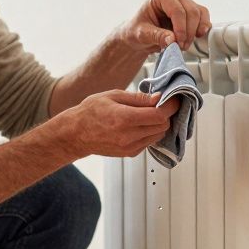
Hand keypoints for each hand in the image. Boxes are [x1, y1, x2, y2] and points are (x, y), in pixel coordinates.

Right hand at [55, 90, 179, 157]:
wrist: (75, 134)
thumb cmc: (90, 112)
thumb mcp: (113, 96)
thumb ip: (139, 98)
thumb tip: (159, 98)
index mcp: (124, 118)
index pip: (160, 115)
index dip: (171, 106)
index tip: (173, 98)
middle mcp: (128, 136)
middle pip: (163, 126)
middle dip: (166, 114)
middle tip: (160, 104)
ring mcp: (130, 147)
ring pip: (159, 135)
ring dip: (159, 124)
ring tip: (149, 114)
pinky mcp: (130, 153)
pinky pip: (150, 142)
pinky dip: (151, 132)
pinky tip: (141, 124)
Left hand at [117, 0, 211, 52]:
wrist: (141, 35)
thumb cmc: (138, 30)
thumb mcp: (143, 34)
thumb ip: (157, 36)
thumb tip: (172, 40)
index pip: (177, 11)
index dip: (181, 29)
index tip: (178, 43)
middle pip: (191, 12)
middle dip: (188, 33)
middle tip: (180, 47)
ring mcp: (185, 0)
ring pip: (200, 14)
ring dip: (195, 32)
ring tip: (184, 44)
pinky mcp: (192, 9)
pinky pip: (203, 16)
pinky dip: (203, 27)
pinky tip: (196, 36)